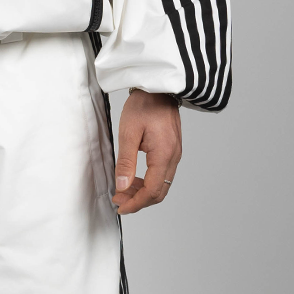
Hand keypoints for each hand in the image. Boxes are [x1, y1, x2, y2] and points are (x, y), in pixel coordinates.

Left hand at [112, 89, 181, 215]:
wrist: (159, 87)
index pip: (152, 191)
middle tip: (119, 200)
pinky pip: (162, 174)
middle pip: (159, 192)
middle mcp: (174, 157)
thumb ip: (126, 162)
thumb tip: (122, 186)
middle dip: (139, 201)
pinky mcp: (172, 149)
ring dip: (143, 192)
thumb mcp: (128, 132)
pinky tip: (134, 179)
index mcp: (164, 154)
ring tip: (123, 190)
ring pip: (161, 184)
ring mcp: (175, 153)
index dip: (136, 203)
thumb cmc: (144, 104)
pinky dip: (149, 181)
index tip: (121, 207)